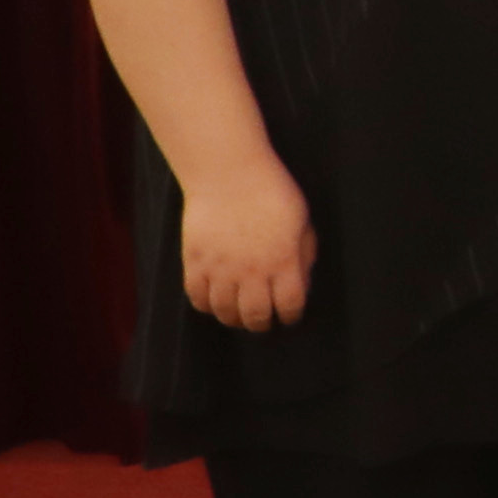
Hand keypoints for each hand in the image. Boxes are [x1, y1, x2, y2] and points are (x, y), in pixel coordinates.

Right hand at [179, 153, 315, 332]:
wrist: (229, 174)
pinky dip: (206, 305)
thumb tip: (300, 284)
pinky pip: (197, 297)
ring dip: (233, 318)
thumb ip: (303, 256)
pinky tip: (214, 302)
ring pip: (224, 311)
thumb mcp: (302, 224)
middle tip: (262, 321)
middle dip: (261, 324)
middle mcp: (252, 271)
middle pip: (255, 316)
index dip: (290, 316)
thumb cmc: (272, 194)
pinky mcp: (195, 261)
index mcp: (284, 262)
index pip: (289, 306)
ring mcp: (220, 268)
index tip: (288, 316)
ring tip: (238, 314)